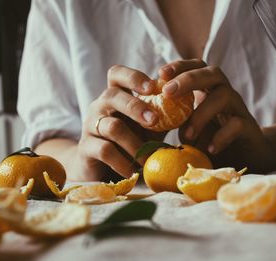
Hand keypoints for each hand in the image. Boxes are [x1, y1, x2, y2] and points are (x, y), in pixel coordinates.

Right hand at [76, 65, 160, 179]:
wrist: (99, 169)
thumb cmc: (129, 143)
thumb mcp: (148, 128)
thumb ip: (163, 116)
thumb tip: (189, 106)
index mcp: (115, 97)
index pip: (117, 74)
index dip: (133, 77)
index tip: (152, 87)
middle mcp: (99, 107)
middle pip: (112, 96)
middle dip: (136, 107)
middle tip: (155, 121)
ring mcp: (90, 126)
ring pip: (112, 126)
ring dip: (135, 143)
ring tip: (149, 158)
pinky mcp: (85, 147)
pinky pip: (105, 150)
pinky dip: (123, 162)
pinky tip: (133, 172)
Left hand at [158, 59, 273, 171]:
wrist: (247, 157)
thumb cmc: (211, 141)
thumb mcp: (189, 129)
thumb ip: (175, 121)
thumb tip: (149, 119)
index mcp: (209, 91)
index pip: (197, 67)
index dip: (180, 66)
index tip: (161, 73)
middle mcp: (225, 94)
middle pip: (212, 73)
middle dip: (188, 79)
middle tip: (168, 92)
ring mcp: (238, 109)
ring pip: (225, 95)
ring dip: (201, 114)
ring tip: (186, 135)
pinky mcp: (249, 128)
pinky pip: (237, 124)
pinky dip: (221, 136)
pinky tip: (209, 149)